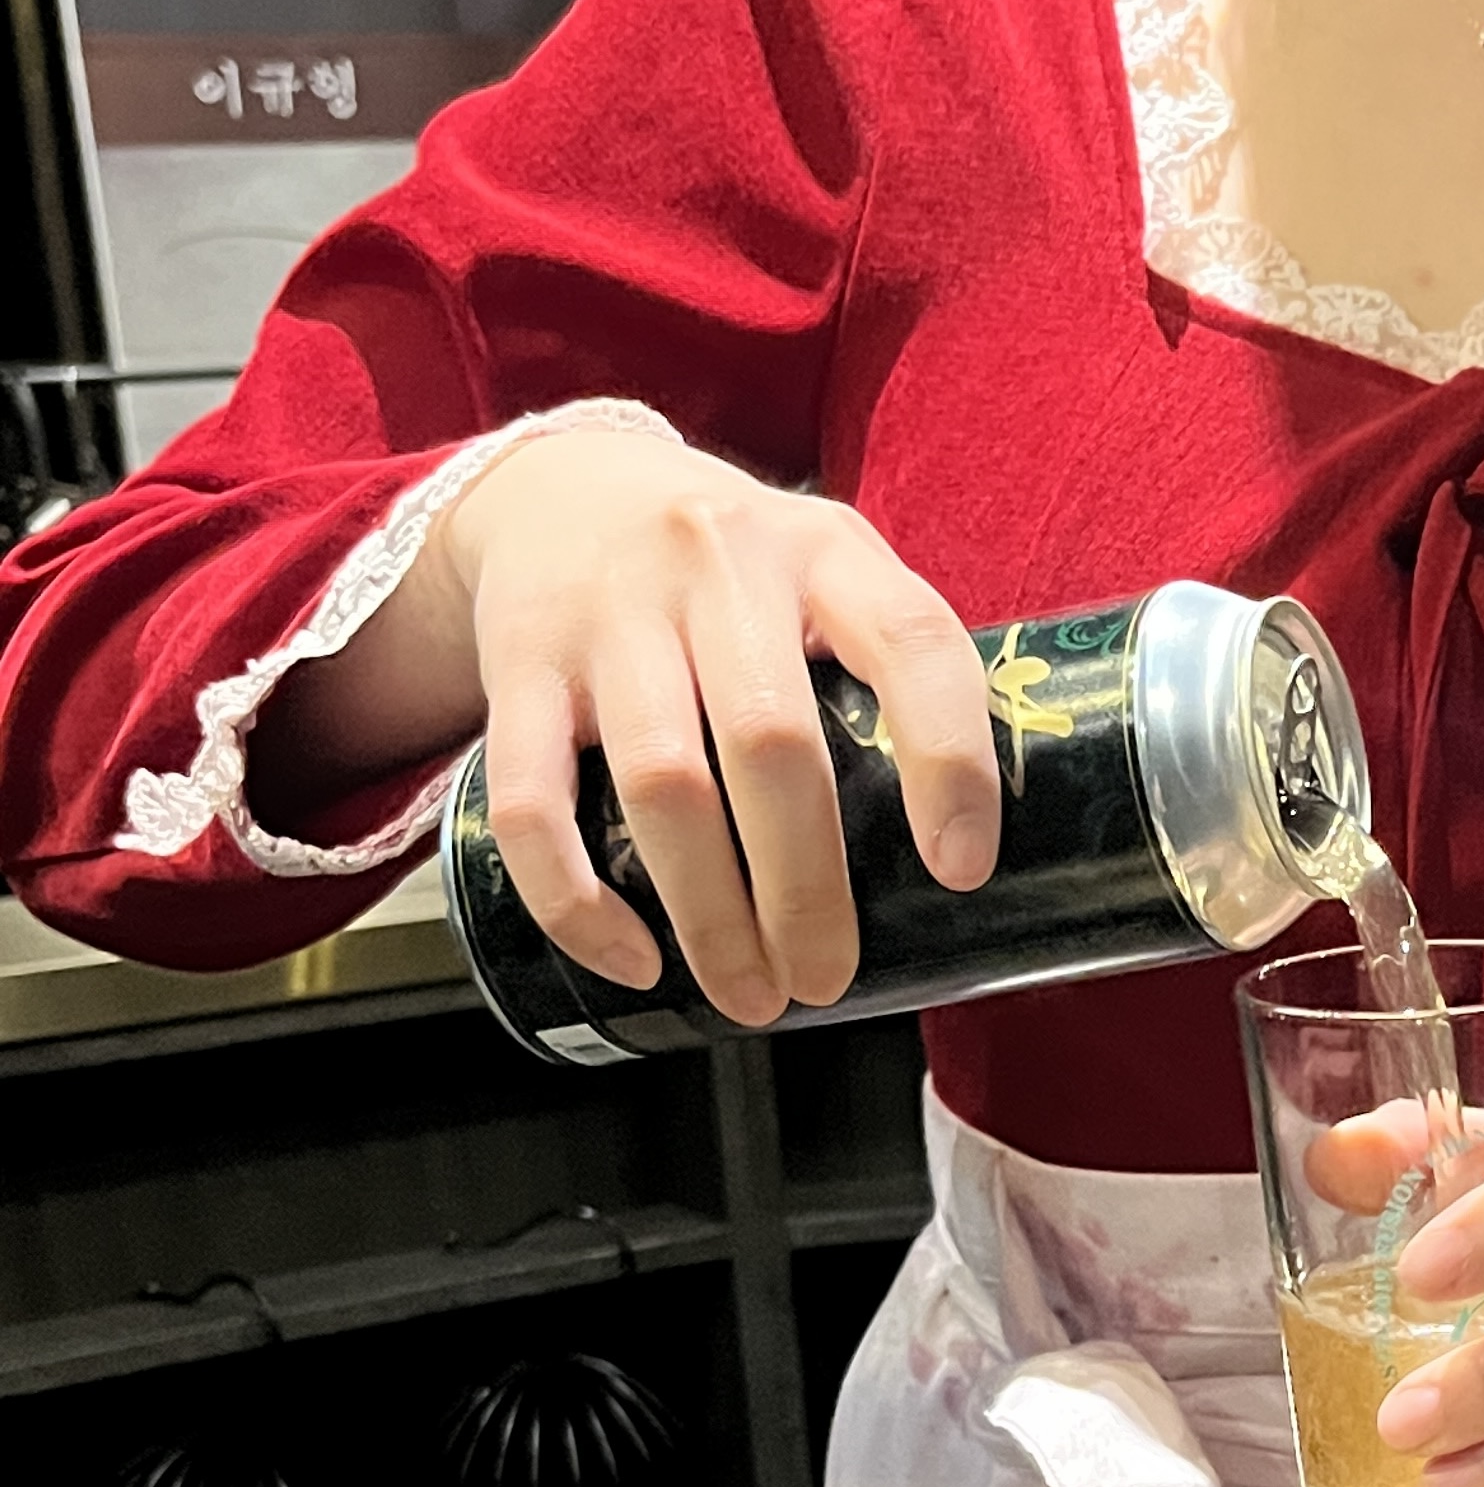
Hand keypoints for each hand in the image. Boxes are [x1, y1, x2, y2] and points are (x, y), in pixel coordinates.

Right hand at [256, 425, 1000, 1025]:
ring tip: (749, 997)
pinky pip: (532, 803)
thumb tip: (962, 868)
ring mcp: (609, 612)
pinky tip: (634, 961)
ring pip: (662, 783)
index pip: (912, 645)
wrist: (557, 489)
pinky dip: (579, 899)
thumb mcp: (828, 575)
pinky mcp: (519, 663)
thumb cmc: (733, 575)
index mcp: (824, 550)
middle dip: (807, 889)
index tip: (961, 872)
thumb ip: (889, 681)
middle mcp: (716, 565)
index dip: (951, 761)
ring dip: (711, 914)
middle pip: (772, 745)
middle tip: (826, 981)